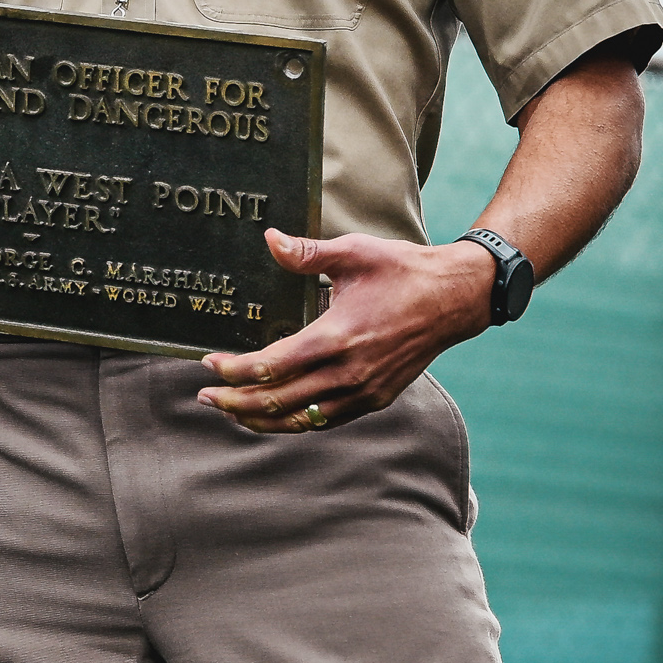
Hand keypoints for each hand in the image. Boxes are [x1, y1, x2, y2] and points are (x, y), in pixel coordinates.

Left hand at [196, 229, 494, 432]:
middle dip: (235, 401)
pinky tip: (271, 415)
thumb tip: (269, 240)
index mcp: (338, 336)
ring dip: (259, 419)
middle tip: (205, 395)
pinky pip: (324, 421)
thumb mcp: (355, 252)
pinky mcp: (375, 399)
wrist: (456, 298)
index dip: (234, 369)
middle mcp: (349, 372)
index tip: (208, 362)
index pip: (272, 366)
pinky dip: (292, 422)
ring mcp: (364, 391)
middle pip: (278, 401)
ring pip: (299, 420)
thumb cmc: (404, 271)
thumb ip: (307, 252)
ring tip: (230, 410)